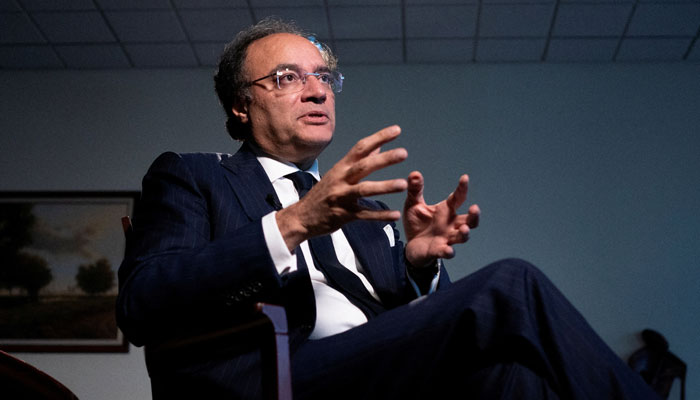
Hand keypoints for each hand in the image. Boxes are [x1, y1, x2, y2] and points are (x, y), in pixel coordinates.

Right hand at [277, 125, 407, 250]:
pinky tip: (395, 215)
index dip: (379, 138)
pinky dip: (380, 216)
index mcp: (341, 167)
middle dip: (384, 159)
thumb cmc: (323, 194)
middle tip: (403, 153)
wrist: (302, 217)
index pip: (361, 148)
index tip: (397, 130)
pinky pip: (364, 215)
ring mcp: (341, 197)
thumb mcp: (337, 173)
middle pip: (364, 166)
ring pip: (364, 190)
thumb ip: (359, 161)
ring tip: (403, 184)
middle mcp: (341, 179)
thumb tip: (378, 146)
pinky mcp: (343, 215)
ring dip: (384, 186)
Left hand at [403, 171, 479, 267]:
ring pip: (462, 237)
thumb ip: (415, 190)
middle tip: (475, 208)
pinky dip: (448, 252)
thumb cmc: (417, 223)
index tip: (464, 178)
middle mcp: (451, 224)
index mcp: (446, 210)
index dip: (462, 188)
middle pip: (469, 220)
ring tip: (465, 229)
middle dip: (474, 216)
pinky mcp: (437, 250)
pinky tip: (448, 250)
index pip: (458, 198)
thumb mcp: (413, 204)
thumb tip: (415, 173)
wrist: (410, 245)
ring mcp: (446, 238)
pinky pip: (446, 252)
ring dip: (465, 233)